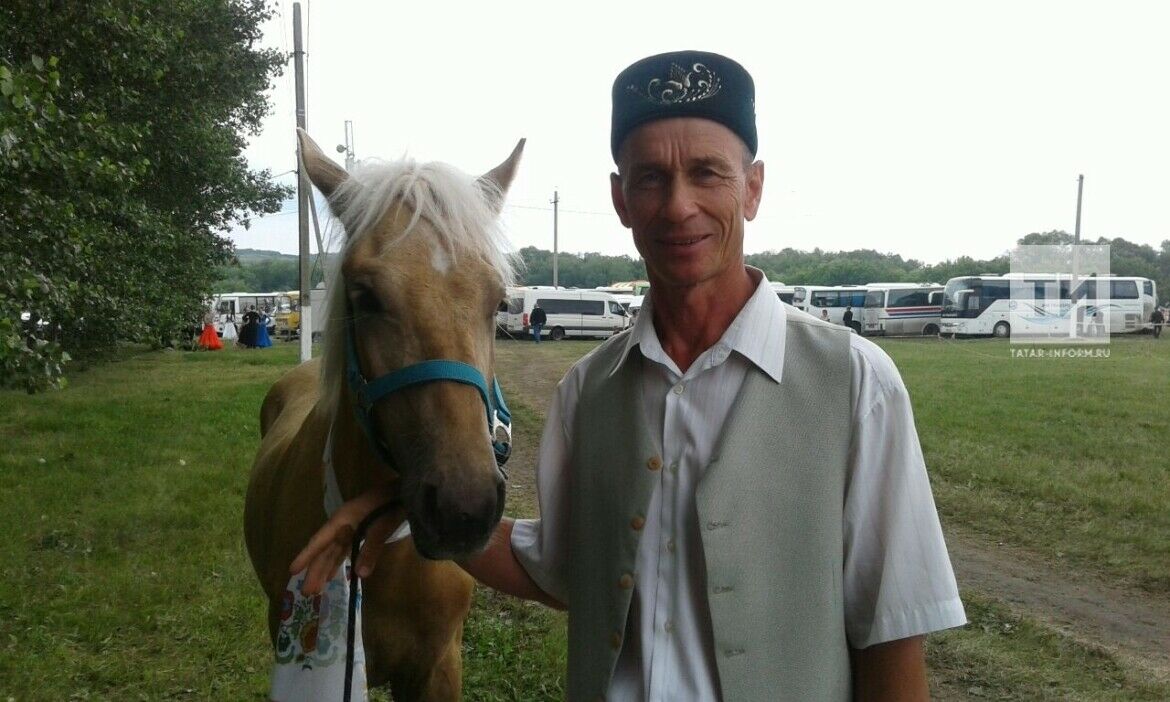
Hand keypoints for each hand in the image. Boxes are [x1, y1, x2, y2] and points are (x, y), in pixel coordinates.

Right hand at [290, 481, 404, 594]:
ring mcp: (350, 528)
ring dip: (325, 569)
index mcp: (341, 520)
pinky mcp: (360, 531)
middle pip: (325, 550)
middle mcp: (342, 525)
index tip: (292, 571)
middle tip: (306, 592)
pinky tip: (333, 575)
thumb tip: (360, 575)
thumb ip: (370, 550)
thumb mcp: (381, 528)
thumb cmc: (389, 506)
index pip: (320, 541)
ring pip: (333, 552)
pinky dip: (338, 562)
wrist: (403, 491)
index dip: (306, 556)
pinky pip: (344, 550)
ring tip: (315, 589)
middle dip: (315, 570)